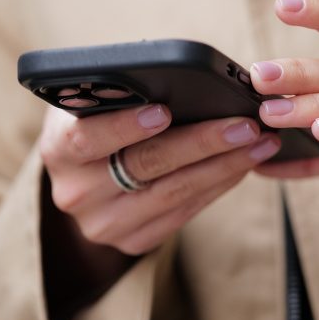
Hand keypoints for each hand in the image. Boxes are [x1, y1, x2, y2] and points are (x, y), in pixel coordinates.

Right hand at [39, 105, 280, 255]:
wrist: (83, 183)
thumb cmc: (95, 124)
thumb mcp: (90, 104)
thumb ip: (117, 92)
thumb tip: (176, 76)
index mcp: (58, 149)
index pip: (87, 137)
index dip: (125, 125)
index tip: (165, 110)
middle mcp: (75, 192)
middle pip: (146, 165)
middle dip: (202, 142)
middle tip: (245, 125)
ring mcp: (104, 224)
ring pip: (174, 193)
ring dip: (225, 165)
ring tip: (261, 142)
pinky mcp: (132, 243)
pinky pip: (185, 213)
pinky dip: (219, 185)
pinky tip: (244, 164)